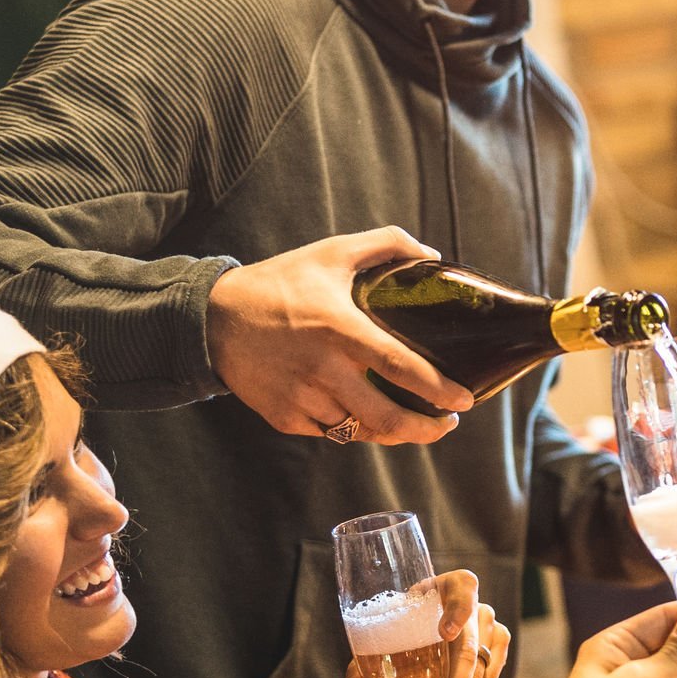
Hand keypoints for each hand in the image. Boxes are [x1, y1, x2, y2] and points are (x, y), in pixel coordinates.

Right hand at [206, 227, 474, 445]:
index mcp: (339, 328)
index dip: (437, 390)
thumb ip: (385, 244)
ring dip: (394, 433)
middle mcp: (322, 369)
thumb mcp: (331, 253)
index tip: (464, 399)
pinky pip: (331, 433)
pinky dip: (354, 429)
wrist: (212, 319)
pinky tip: (367, 415)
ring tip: (414, 422)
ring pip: (361, 432)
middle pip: (386, 418)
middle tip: (447, 422)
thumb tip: (431, 254)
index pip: (400, 366)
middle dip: (426, 430)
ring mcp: (302, 398)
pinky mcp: (285, 418)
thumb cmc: (278, 284)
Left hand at [336, 569, 508, 677]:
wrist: (427, 628)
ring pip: (484, 674)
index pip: (463, 589)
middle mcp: (479, 608)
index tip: (446, 633)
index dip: (458, 610)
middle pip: (470, 650)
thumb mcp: (385, 636)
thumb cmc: (403, 627)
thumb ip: (364, 664)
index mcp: (451, 587)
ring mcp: (493, 632)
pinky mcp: (498, 655)